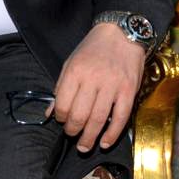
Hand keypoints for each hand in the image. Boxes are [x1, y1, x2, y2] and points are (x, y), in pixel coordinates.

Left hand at [49, 23, 146, 152]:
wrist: (123, 33)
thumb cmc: (94, 49)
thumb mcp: (71, 63)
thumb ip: (61, 88)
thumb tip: (50, 113)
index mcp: (75, 71)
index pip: (63, 105)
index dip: (60, 118)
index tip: (62, 120)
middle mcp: (93, 79)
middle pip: (79, 116)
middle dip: (73, 131)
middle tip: (72, 135)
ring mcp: (113, 85)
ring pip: (98, 120)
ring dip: (89, 138)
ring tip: (84, 146)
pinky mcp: (129, 90)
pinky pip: (120, 118)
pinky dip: (112, 134)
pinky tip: (105, 142)